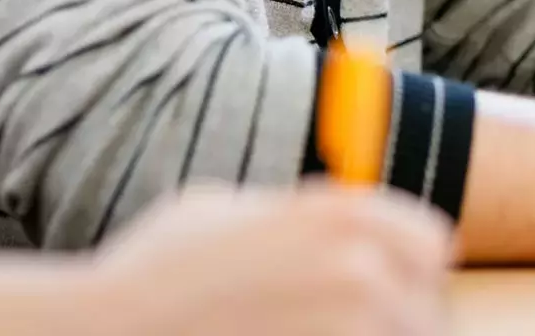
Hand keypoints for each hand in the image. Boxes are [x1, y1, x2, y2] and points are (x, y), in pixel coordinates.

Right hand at [90, 185, 453, 335]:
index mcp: (342, 215)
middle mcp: (361, 268)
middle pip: (426, 307)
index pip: (432, 243)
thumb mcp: (221, 210)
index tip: (394, 289)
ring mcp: (353, 327)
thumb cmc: (149, 274)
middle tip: (352, 329)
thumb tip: (334, 217)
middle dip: (399, 321)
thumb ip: (289, 211)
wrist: (102, 331)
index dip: (412, 269)